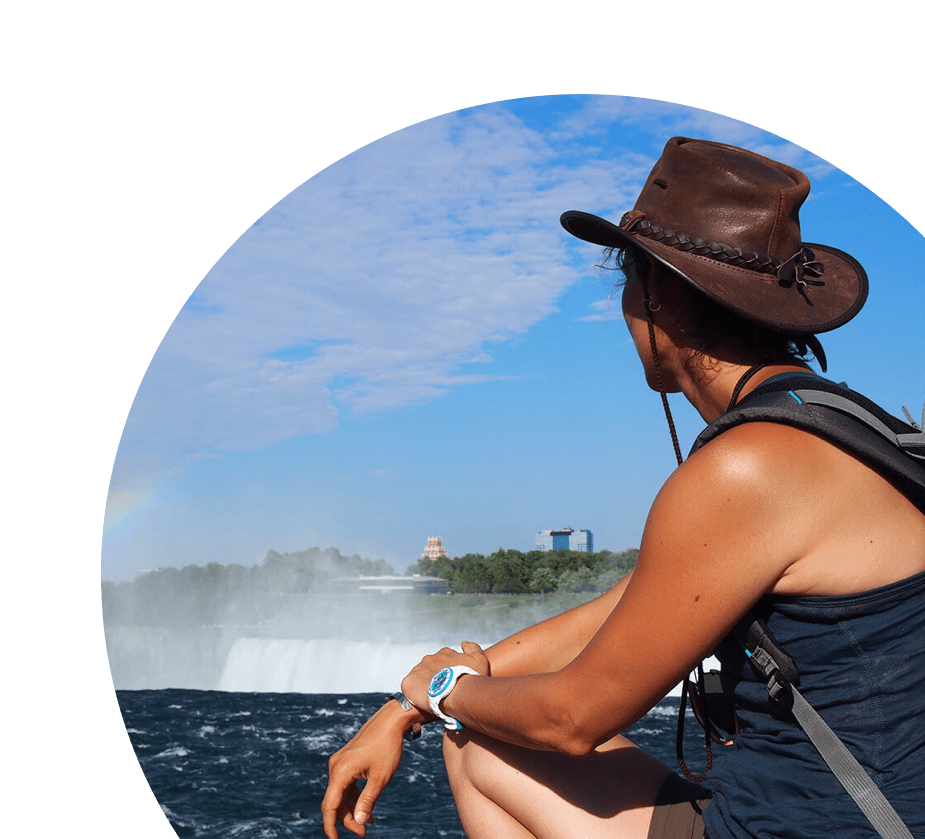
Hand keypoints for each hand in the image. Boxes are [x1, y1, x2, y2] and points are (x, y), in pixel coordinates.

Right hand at [321, 700, 412, 837]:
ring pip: (341, 794)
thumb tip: (358, 823)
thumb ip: (367, 802)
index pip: (329, 806)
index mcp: (340, 772)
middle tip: (364, 832)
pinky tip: (368, 808)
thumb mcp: (380, 778)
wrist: (391, 721)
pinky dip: (355, 796)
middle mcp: (335, 767)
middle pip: (336, 801)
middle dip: (348, 819)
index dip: (331, 826)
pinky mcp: (347, 760)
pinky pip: (346, 784)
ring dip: (352, 809)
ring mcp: (340, 762)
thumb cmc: (387, 747)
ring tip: (370, 822)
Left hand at [401, 641, 488, 711]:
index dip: (448, 672)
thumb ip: (472, 648)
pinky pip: (409, 688)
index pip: (444, 661)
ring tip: (433, 699)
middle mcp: (430, 658)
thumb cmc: (471, 678)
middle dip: (436, 678)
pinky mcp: (409, 682)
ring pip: (420, 679)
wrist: (458, 693)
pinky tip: (422, 702)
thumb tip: (463, 643)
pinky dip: (413, 694)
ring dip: (425, 686)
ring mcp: (418, 669)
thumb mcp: (479, 659)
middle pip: (430, 669)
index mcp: (444, 653)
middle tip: (443, 693)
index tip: (452, 682)